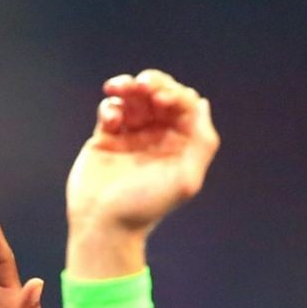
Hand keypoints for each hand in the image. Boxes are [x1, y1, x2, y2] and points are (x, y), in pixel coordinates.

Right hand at [65, 70, 216, 277]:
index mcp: (180, 143)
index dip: (174, 93)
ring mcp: (131, 135)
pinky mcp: (106, 137)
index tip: (160, 98)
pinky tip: (109, 120)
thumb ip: (202, 142)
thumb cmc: (146, 206)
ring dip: (127, 86)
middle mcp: (157, 136)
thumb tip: (202, 104)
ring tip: (117, 86)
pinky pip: (110, 110)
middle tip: (141, 84)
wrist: (104, 224)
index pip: (183, 104)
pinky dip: (110, 107)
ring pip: (133, 97)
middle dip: (151, 83)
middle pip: (158, 95)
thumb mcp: (186, 179)